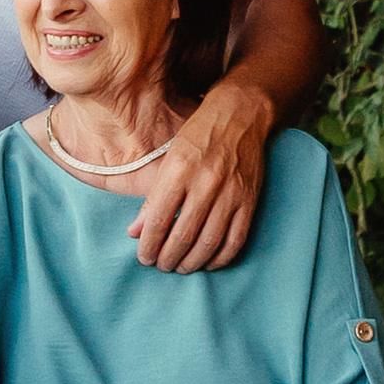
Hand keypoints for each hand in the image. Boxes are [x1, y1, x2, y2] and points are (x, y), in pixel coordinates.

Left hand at [128, 79, 268, 271]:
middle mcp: (205, 183)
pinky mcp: (250, 200)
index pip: (158, 219)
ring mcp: (231, 193)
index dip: (148, 244)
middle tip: (160, 266)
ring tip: (179, 267)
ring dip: (191, 262)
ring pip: (208, 242)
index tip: (143, 257)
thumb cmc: (197, 137)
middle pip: (182, 235)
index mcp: (178, 170)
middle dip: (167, 258)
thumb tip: (133, 232)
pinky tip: (207, 263)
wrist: (239, 116)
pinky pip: (236, 239)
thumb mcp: (168, 160)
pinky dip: (220, 258)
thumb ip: (151, 198)